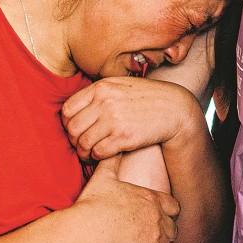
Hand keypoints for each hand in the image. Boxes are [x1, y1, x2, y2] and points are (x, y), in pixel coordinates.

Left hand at [62, 77, 202, 159]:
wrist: (175, 108)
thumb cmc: (147, 98)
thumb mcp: (121, 86)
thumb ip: (98, 93)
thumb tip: (73, 110)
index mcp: (102, 87)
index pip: (68, 109)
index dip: (67, 124)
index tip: (75, 130)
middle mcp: (105, 102)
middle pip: (73, 128)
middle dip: (74, 141)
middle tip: (82, 145)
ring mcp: (114, 120)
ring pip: (83, 143)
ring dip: (84, 152)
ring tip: (89, 153)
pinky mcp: (124, 137)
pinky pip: (98, 152)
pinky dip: (97, 156)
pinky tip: (103, 154)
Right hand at [73, 154, 179, 242]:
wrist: (87, 232)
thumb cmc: (93, 204)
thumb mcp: (104, 177)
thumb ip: (112, 161)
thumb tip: (113, 147)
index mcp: (152, 198)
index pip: (174, 206)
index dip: (167, 213)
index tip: (157, 217)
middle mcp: (159, 217)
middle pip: (173, 227)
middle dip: (165, 231)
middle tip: (151, 236)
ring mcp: (157, 237)